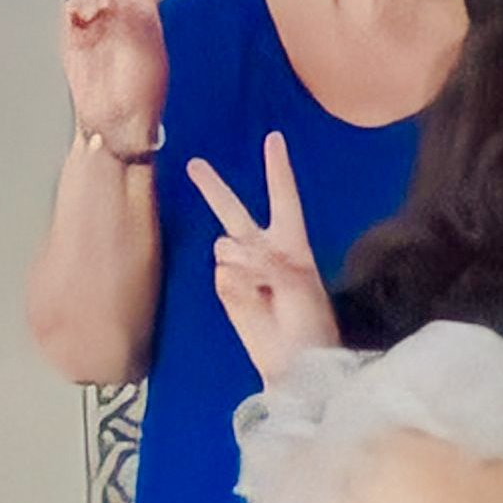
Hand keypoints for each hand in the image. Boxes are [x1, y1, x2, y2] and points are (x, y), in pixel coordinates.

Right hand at [57, 0, 169, 155]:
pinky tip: (86, 27)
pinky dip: (78, 11)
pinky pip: (72, 6)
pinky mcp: (73, 31)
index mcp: (145, 4)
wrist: (116, 120)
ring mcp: (94, 16)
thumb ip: (122, 14)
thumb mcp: (145, 45)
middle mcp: (119, 3)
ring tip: (100, 14)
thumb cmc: (141, 87)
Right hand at [188, 133, 332, 377]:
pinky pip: (222, 274)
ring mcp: (241, 270)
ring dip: (242, 262)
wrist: (296, 363)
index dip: (277, 169)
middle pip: (234, 211)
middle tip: (193, 164)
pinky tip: (252, 304)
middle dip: (214, 189)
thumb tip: (226, 252)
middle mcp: (264, 250)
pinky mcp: (226, 291)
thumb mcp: (297, 281)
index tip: (273, 138)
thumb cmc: (309, 322)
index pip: (283, 197)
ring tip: (263, 289)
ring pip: (226, 246)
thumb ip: (264, 259)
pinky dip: (235, 285)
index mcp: (291, 243)